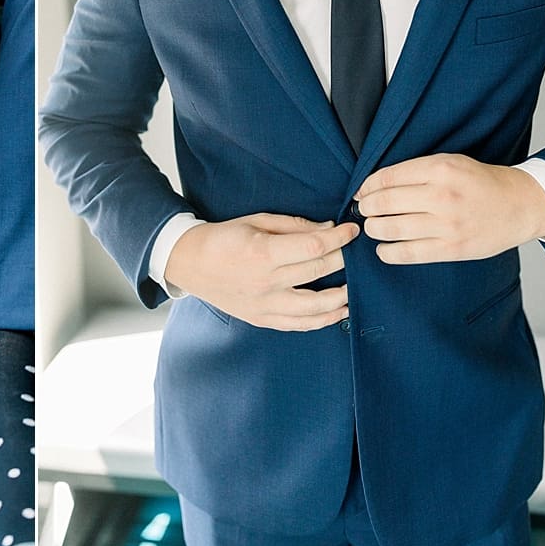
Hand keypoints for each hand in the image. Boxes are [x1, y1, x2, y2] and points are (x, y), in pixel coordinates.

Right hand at [164, 214, 357, 330]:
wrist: (189, 263)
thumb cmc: (222, 238)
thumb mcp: (256, 221)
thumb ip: (293, 225)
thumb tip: (327, 229)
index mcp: (263, 253)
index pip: (314, 246)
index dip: (339, 238)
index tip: (352, 231)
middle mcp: (266, 282)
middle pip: (318, 272)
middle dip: (343, 260)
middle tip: (355, 253)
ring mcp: (264, 305)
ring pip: (314, 308)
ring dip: (340, 298)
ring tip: (354, 289)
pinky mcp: (261, 319)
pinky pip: (298, 324)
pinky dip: (320, 320)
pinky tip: (336, 311)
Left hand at [355, 154, 544, 263]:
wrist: (520, 205)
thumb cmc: (481, 183)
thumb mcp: (450, 163)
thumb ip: (416, 170)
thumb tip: (374, 185)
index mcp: (441, 169)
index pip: (388, 177)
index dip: (367, 186)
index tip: (362, 192)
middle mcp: (442, 196)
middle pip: (385, 203)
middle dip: (367, 208)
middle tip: (364, 210)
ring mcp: (447, 225)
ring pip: (391, 229)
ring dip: (374, 229)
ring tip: (373, 227)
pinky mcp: (452, 249)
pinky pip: (408, 253)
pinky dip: (388, 253)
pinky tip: (384, 249)